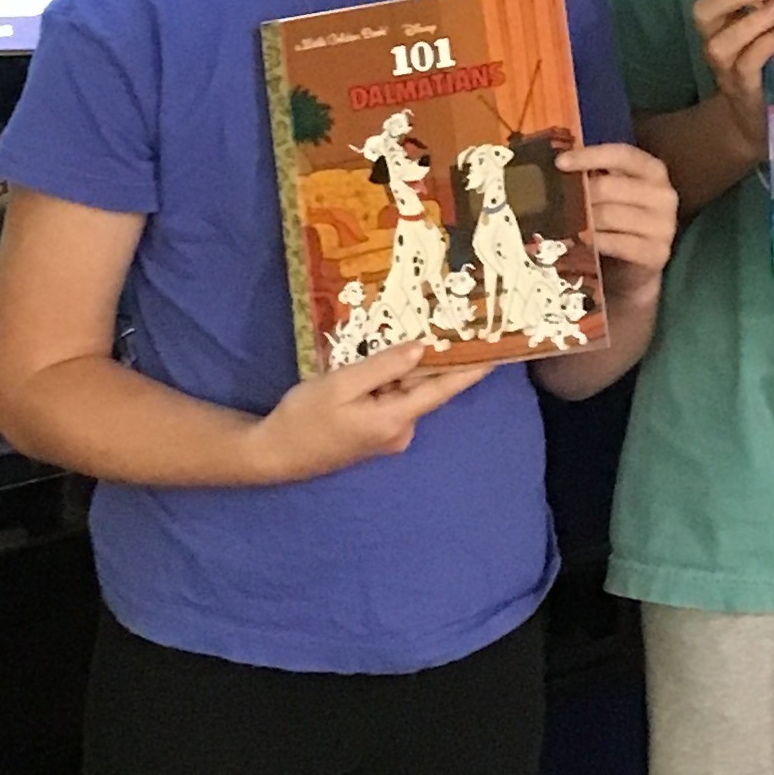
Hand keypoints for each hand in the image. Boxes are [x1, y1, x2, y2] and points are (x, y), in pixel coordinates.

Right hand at [245, 340, 490, 481]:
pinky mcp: (374, 433)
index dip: (471, 370)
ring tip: (408, 330)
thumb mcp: (341, 384)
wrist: (275, 454)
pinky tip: (381, 360)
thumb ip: (384, 366)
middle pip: (424, 388)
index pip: (443, 390)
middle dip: (433, 358)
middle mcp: (400, 431)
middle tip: (447, 320)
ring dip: (405, 367)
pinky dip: (390, 380)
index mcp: (395, 419)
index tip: (497, 352)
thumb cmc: (305, 417)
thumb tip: (422, 349)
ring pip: (405, 392)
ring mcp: (388, 436)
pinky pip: (391, 400)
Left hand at [559, 142, 678, 300]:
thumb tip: (560, 164)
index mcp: (654, 171)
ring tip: (570, 223)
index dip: (590, 156)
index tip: (560, 162)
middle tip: (561, 202)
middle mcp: (663, 195)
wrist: (636, 265)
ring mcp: (663, 226)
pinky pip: (615, 243)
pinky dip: (596, 241)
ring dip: (583, 220)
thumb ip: (596, 174)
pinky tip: (586, 241)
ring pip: (608, 215)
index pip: (621, 155)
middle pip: (608, 187)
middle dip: (579, 195)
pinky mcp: (656, 253)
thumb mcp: (614, 191)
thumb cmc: (620, 219)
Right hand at [692, 0, 773, 156]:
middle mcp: (715, 43)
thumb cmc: (765, 70)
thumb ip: (771, 7)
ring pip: (721, 41)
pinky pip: (745, 64)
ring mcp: (724, 69)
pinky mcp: (741, 90)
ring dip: (752, 20)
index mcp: (721, 24)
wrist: (758, 123)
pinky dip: (763, 45)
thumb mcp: (765, 33)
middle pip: (703, 11)